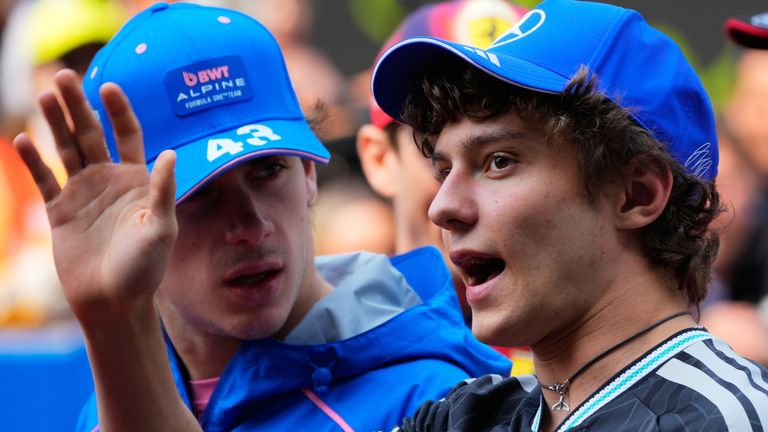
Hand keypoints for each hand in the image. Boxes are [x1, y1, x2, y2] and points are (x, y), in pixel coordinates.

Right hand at [13, 69, 177, 320]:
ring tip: (43, 94)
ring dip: (55, 124)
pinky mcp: (60, 211)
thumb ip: (162, 191)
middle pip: (91, 134)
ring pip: (66, 150)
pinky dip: (34, 161)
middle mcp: (109, 180)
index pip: (128, 135)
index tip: (108, 87)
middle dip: (78, 106)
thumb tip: (171, 153)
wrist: (114, 302)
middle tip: (64, 77)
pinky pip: (45, 179)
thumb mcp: (161, 228)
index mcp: (137, 181)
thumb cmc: (145, 268)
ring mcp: (83, 193)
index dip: (118, 111)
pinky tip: (24, 140)